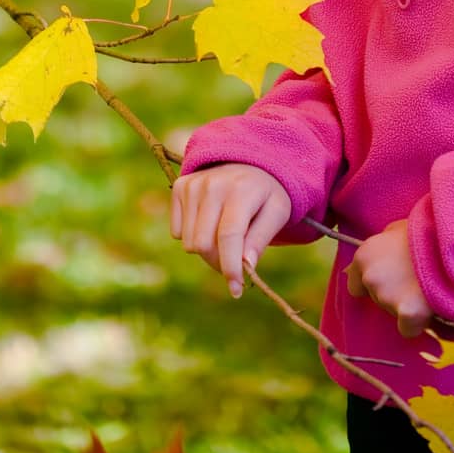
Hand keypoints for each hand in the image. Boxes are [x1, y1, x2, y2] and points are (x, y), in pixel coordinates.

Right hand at [170, 162, 291, 298]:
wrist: (248, 161)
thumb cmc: (265, 193)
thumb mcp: (277, 212)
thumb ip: (261, 238)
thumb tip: (246, 266)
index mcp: (241, 190)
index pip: (229, 235)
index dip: (230, 266)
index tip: (236, 290)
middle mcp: (213, 184)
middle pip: (203, 244)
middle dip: (218, 261)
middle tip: (234, 259)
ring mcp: (194, 184)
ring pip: (188, 242)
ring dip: (206, 250)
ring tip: (224, 237)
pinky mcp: (180, 186)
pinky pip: (176, 232)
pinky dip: (191, 236)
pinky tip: (209, 222)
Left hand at [346, 217, 433, 338]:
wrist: (451, 239)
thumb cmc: (425, 230)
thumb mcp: (396, 229)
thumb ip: (379, 247)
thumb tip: (363, 263)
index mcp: (364, 255)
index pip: (355, 285)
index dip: (374, 284)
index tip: (391, 279)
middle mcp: (370, 277)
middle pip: (376, 299)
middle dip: (393, 294)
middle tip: (415, 280)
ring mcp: (386, 297)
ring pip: (393, 312)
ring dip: (406, 306)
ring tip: (427, 287)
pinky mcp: (407, 313)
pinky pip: (408, 328)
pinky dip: (418, 323)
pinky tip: (431, 306)